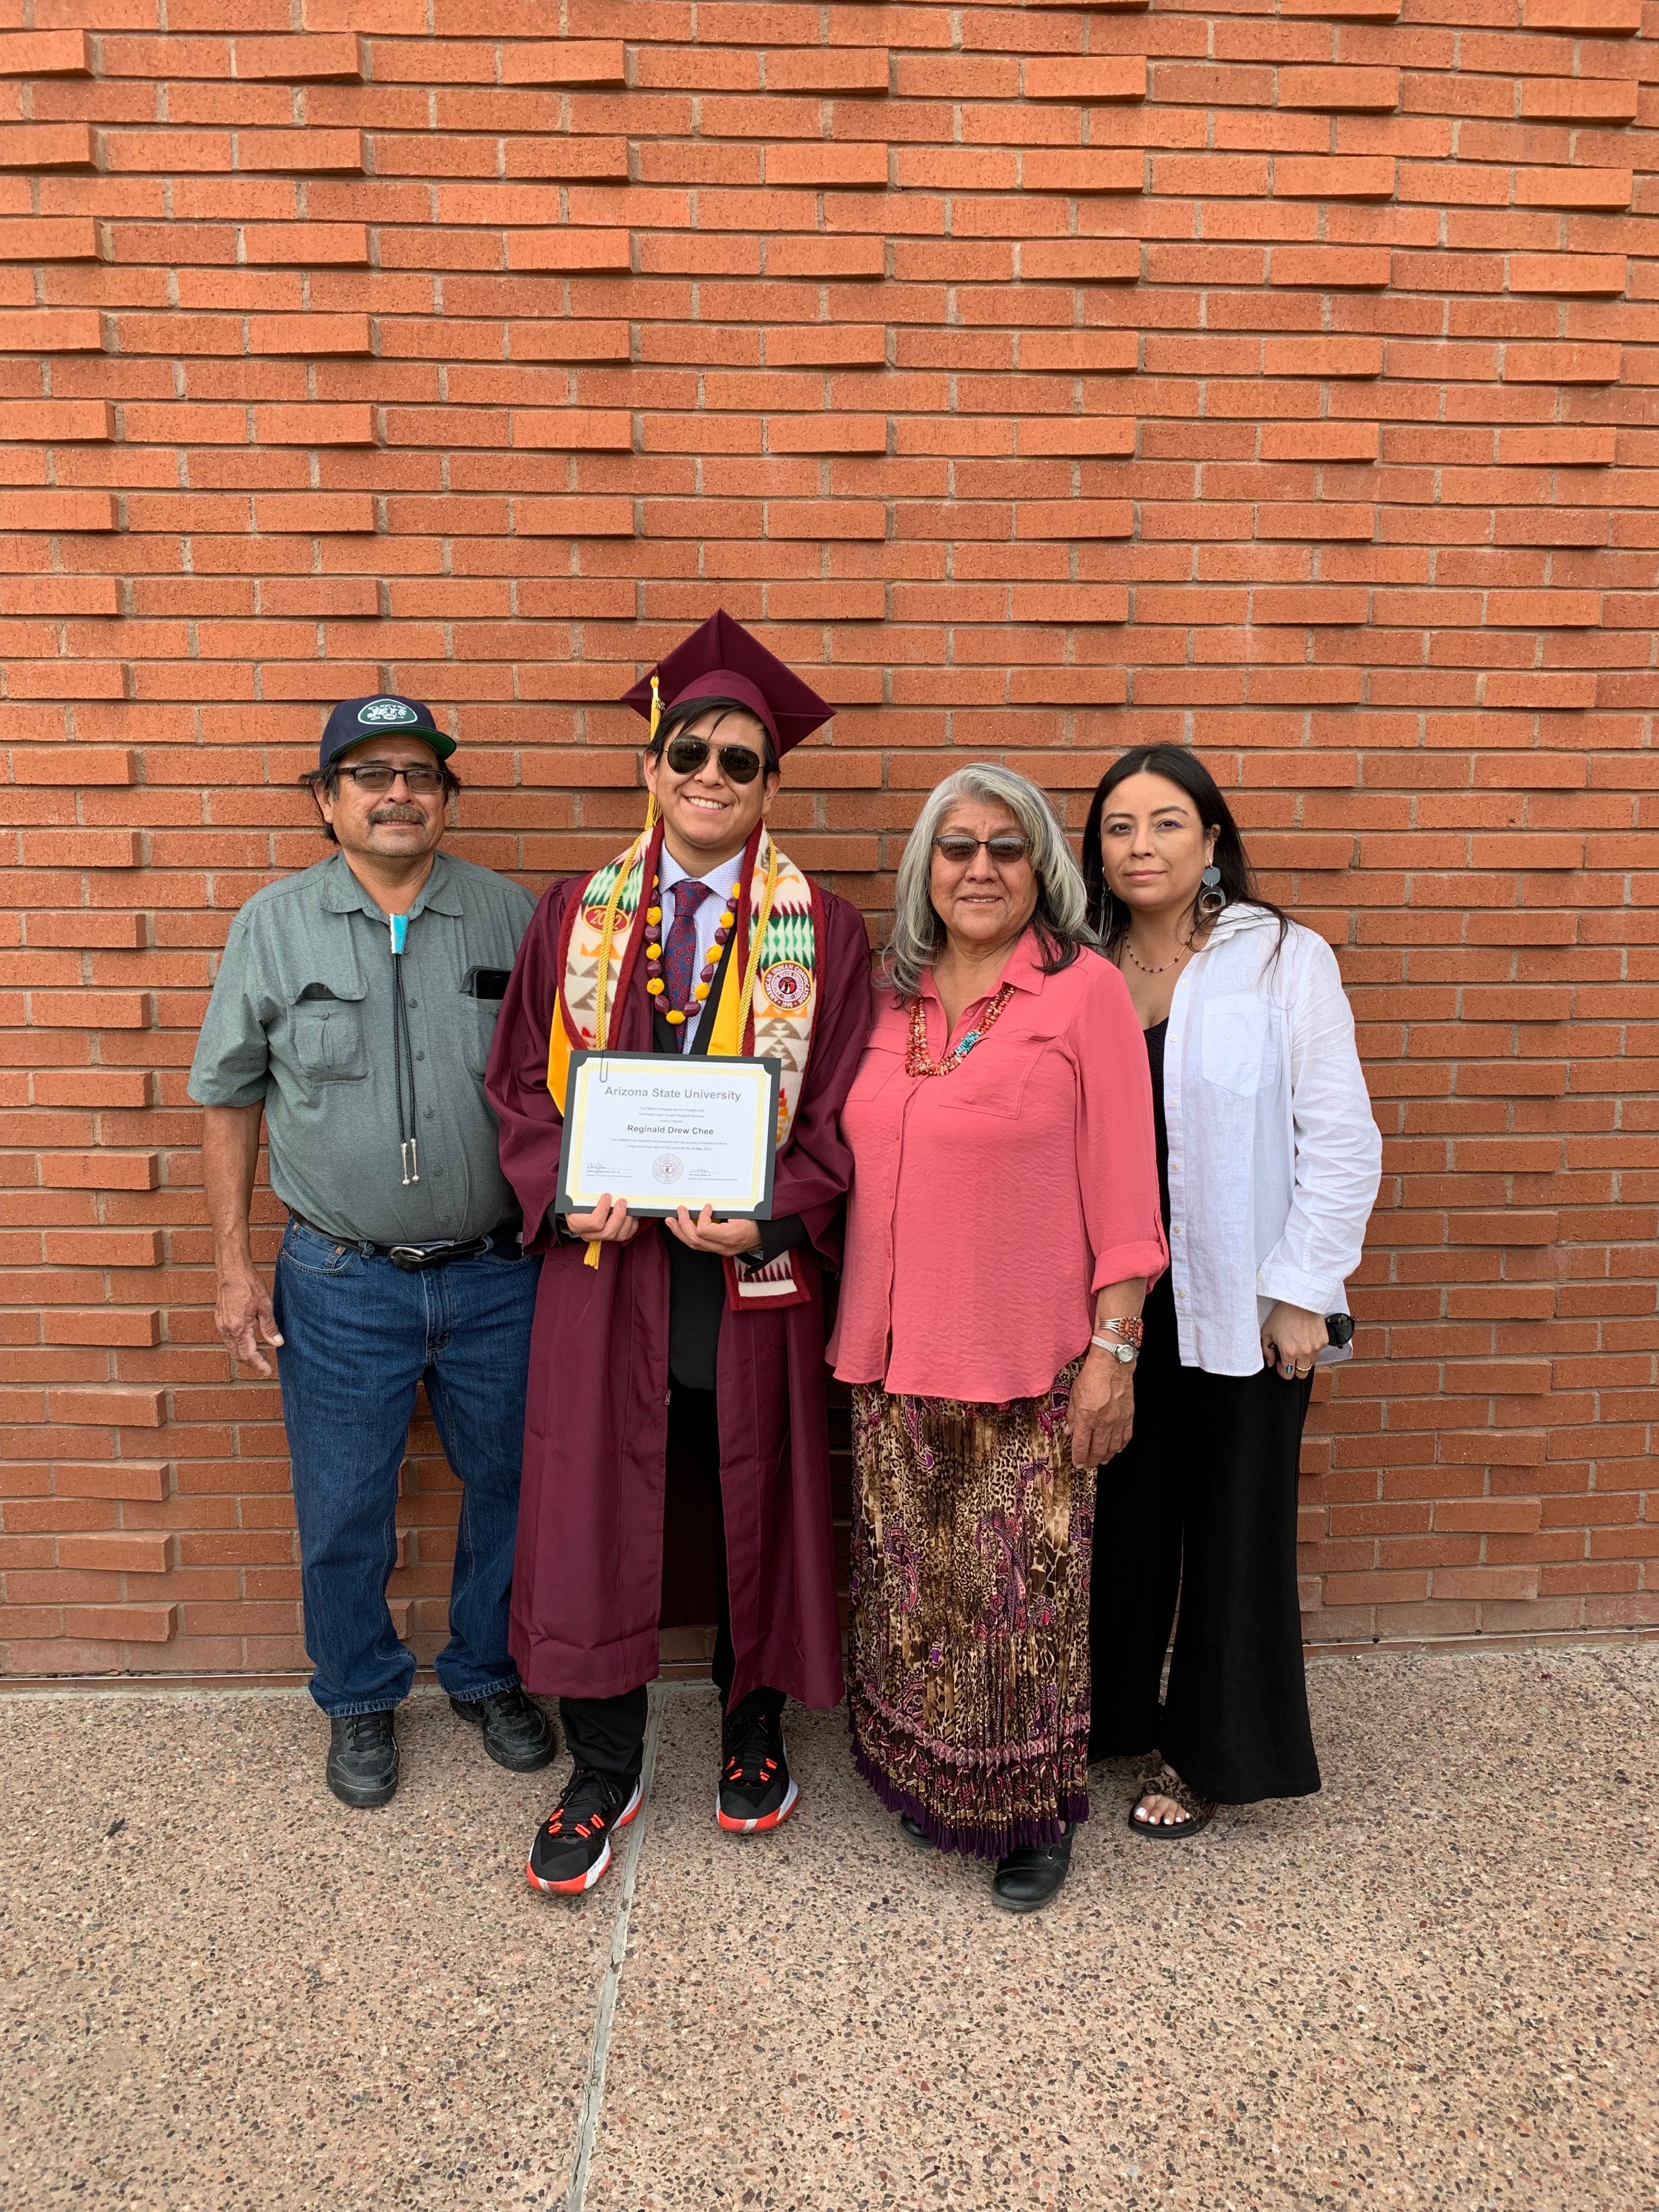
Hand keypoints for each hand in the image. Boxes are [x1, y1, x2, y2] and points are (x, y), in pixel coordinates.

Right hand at [215, 1260, 283, 1377]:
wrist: (232, 1270)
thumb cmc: (249, 1285)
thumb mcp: (265, 1306)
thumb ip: (269, 1327)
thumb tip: (277, 1344)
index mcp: (238, 1328)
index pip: (248, 1354)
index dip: (259, 1365)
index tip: (268, 1371)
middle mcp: (226, 1329)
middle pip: (238, 1355)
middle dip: (252, 1362)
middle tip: (266, 1364)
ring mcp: (221, 1324)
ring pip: (231, 1348)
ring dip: (245, 1355)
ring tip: (260, 1354)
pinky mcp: (220, 1319)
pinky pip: (228, 1339)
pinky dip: (238, 1345)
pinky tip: (249, 1341)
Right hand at [562, 1195, 644, 1245]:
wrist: (576, 1209)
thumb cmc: (577, 1201)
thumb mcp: (576, 1197)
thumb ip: (585, 1193)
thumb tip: (604, 1189)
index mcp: (577, 1223)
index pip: (593, 1223)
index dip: (603, 1209)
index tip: (607, 1196)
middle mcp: (588, 1234)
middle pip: (607, 1232)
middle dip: (618, 1216)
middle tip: (622, 1202)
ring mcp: (600, 1237)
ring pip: (618, 1236)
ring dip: (627, 1221)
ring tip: (628, 1207)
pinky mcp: (610, 1237)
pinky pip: (625, 1235)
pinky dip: (631, 1225)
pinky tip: (631, 1214)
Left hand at [663, 1204, 762, 1255]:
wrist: (768, 1236)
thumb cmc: (759, 1223)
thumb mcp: (744, 1212)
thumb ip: (725, 1210)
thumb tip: (707, 1204)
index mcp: (731, 1237)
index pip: (703, 1230)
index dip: (701, 1217)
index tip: (706, 1207)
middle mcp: (724, 1247)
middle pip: (695, 1240)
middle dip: (682, 1225)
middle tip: (678, 1211)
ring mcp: (721, 1251)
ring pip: (694, 1245)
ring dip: (680, 1232)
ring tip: (671, 1222)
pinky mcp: (720, 1250)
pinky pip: (700, 1246)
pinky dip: (689, 1236)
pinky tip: (682, 1229)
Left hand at [1068, 1347, 1135, 1469]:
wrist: (1113, 1365)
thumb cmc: (1093, 1376)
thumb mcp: (1074, 1395)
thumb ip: (1072, 1416)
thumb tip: (1070, 1430)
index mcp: (1087, 1418)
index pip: (1081, 1445)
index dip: (1079, 1457)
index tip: (1077, 1463)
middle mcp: (1103, 1422)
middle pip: (1097, 1450)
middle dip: (1091, 1461)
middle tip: (1088, 1466)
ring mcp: (1117, 1421)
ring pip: (1112, 1447)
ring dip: (1106, 1456)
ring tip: (1102, 1461)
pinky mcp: (1128, 1416)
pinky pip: (1126, 1436)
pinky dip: (1121, 1445)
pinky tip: (1118, 1449)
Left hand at [1261, 1300, 1325, 1380]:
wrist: (1300, 1300)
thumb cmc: (1283, 1314)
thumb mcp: (1267, 1331)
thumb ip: (1266, 1351)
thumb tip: (1271, 1363)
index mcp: (1289, 1352)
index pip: (1288, 1375)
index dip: (1282, 1371)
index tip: (1281, 1364)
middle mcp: (1304, 1352)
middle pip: (1301, 1374)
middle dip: (1294, 1369)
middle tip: (1290, 1358)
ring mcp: (1316, 1347)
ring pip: (1311, 1364)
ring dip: (1304, 1359)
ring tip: (1298, 1346)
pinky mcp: (1324, 1341)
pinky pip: (1318, 1352)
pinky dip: (1312, 1349)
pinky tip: (1306, 1338)